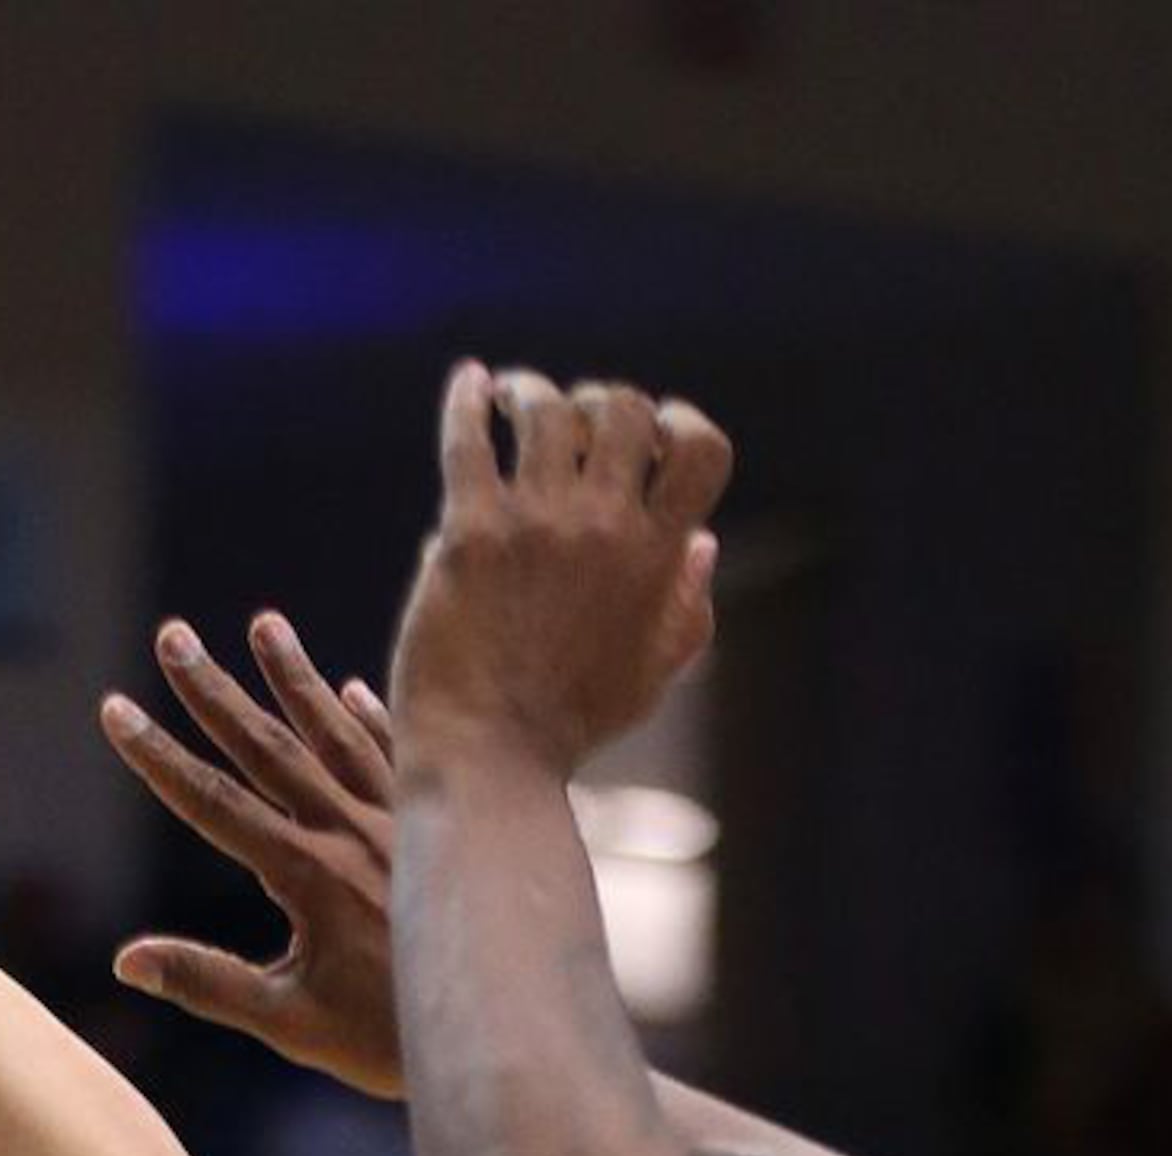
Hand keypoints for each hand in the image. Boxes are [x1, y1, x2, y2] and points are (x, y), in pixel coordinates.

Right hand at [101, 612, 404, 1096]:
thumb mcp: (289, 1022)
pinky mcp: (440, 824)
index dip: (157, 756)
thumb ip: (208, 984)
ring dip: (294, 678)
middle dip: (212, 690)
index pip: (212, 802)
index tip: (116, 710)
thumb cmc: (388, 1039)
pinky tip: (350, 686)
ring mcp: (400, 819)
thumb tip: (126, 961)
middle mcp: (351, 831)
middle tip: (173, 637)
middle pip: (267, 748)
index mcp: (307, 873)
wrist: (502, 1025)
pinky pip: (399, 754)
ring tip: (264, 624)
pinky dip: (372, 718)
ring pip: (334, 734)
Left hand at [389, 363, 731, 772]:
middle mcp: (603, 528)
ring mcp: (535, 526)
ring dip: (533, 392)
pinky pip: (468, 442)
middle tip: (571, 418)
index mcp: (657, 555)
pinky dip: (468, 402)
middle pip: (622, 411)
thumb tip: (704, 538)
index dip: (681, 422)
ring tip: (512, 398)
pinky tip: (468, 382)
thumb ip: (687, 603)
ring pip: (547, 412)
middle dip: (601, 401)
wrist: (487, 758)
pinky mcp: (469, 535)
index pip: (701, 447)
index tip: (653, 432)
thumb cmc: (570, 724)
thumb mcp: (654, 670)